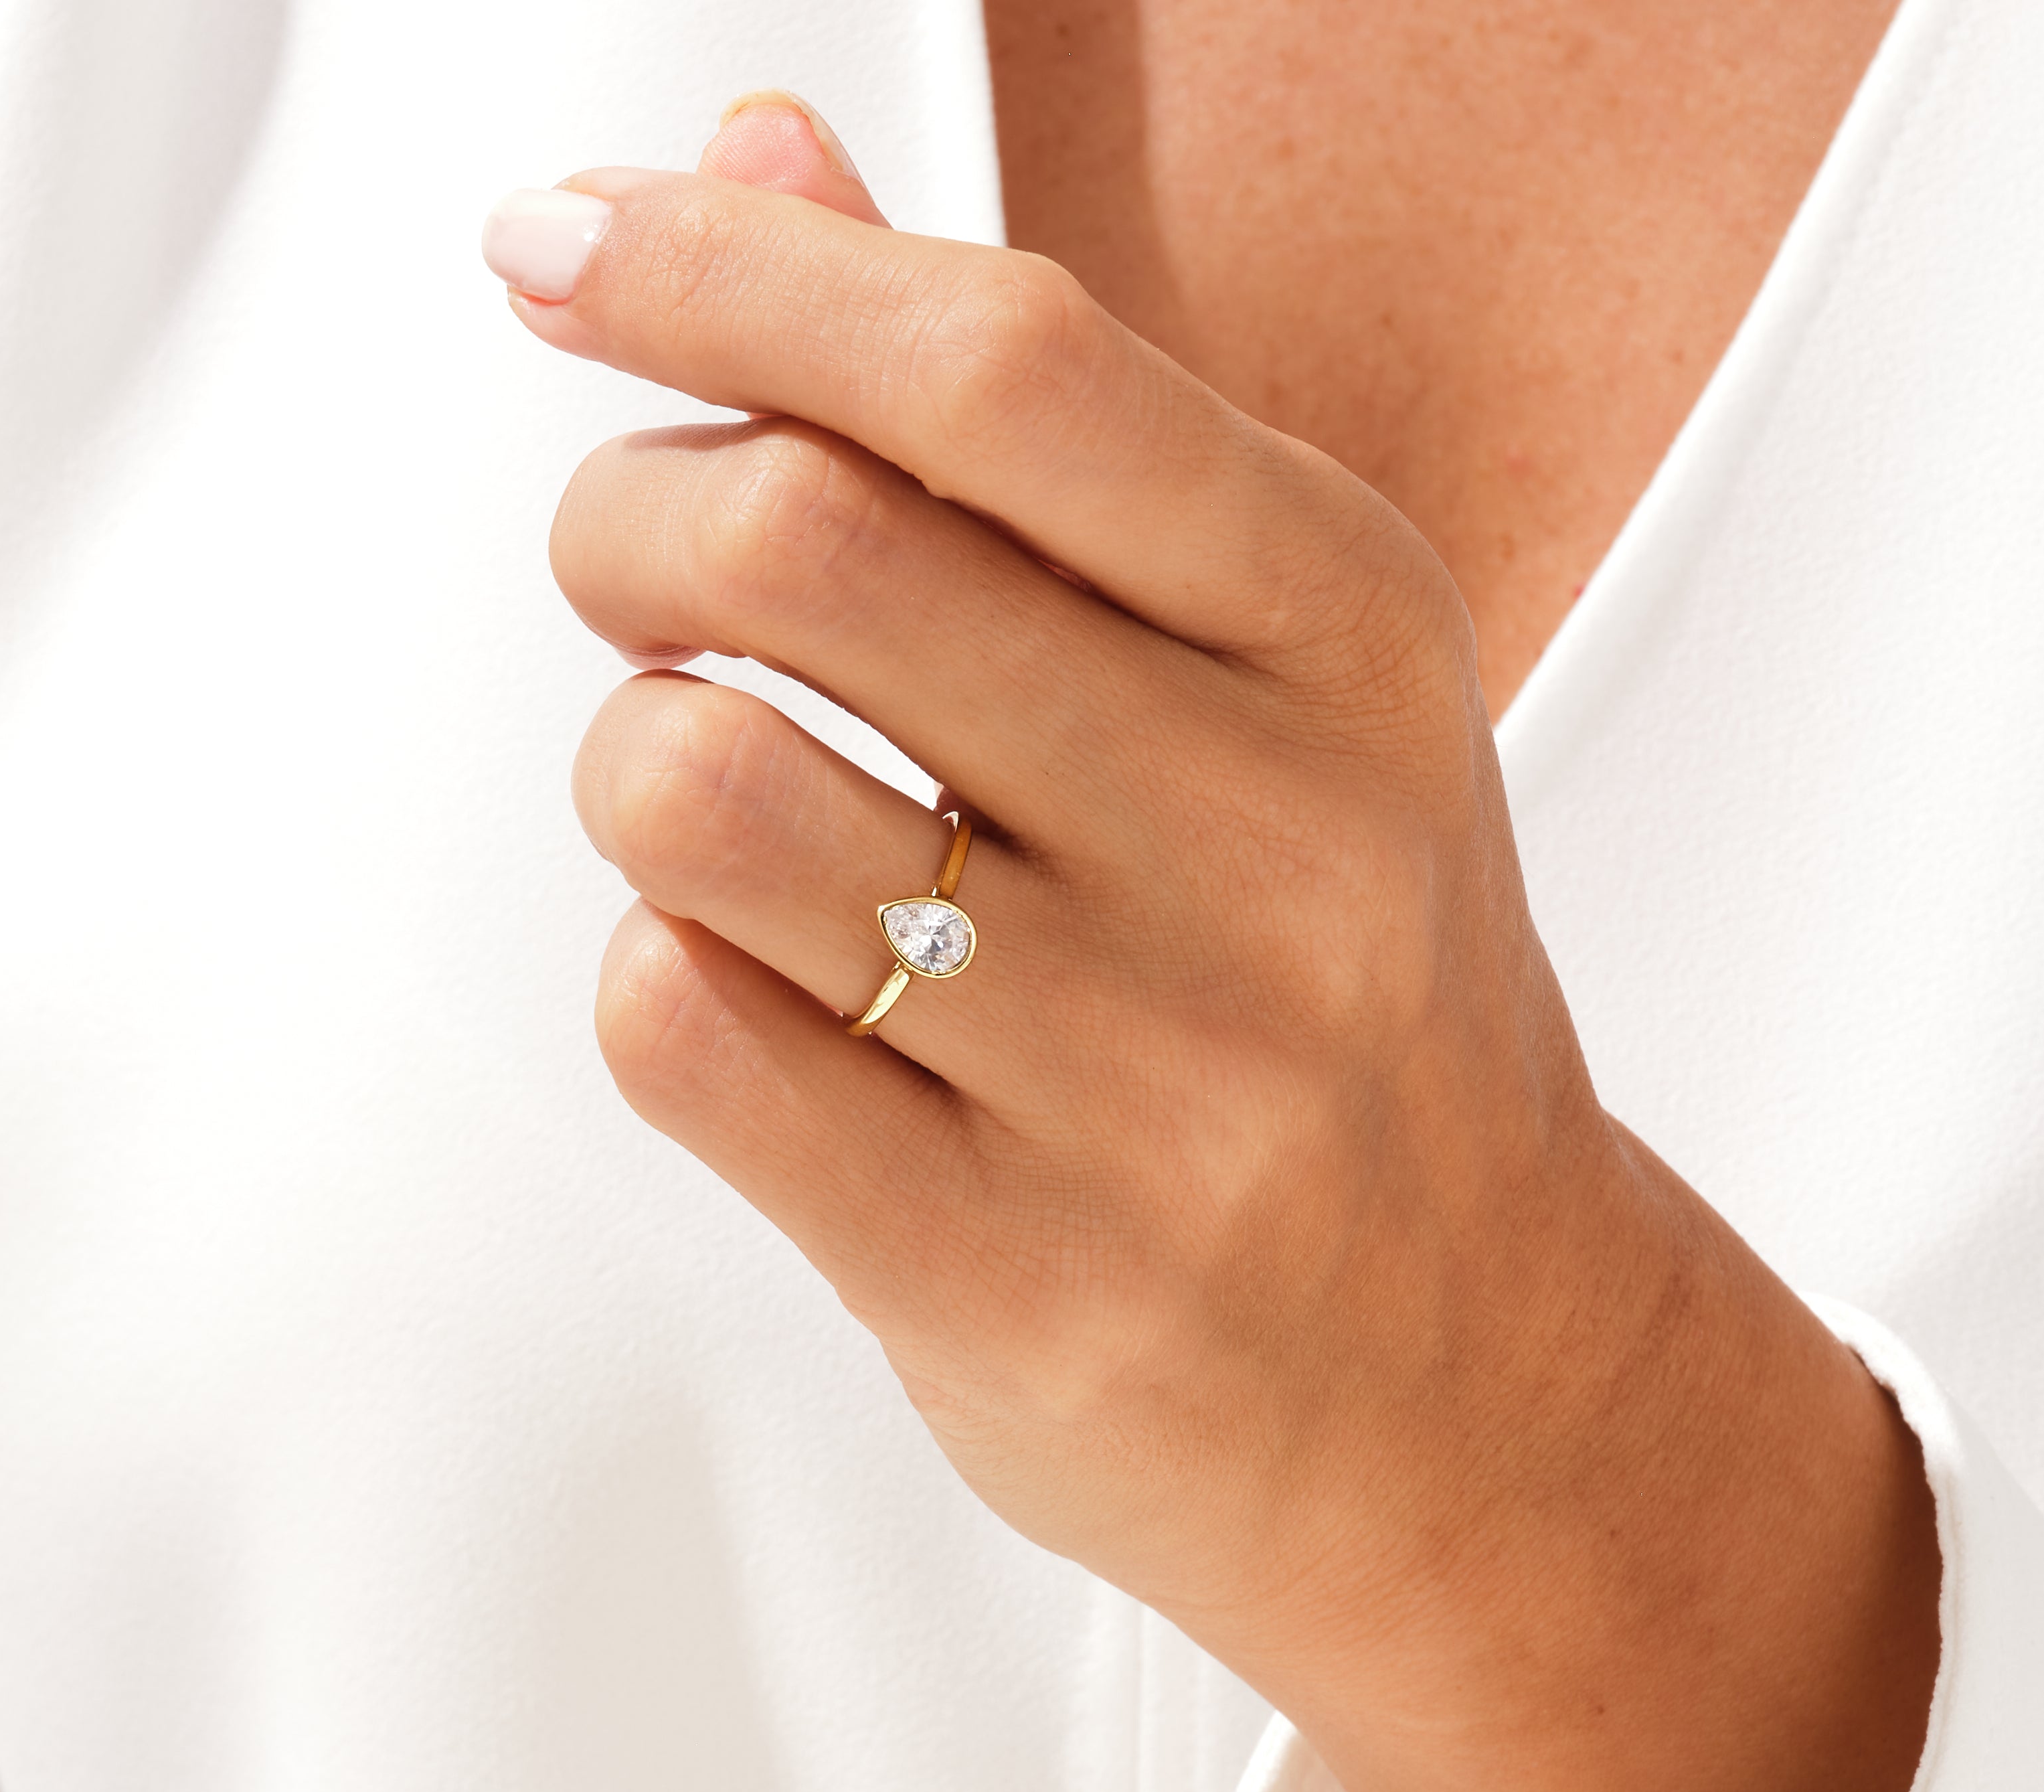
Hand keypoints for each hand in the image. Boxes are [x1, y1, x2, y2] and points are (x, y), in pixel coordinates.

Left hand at [488, 95, 1938, 1791]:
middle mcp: (1282, 846)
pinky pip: (681, 1033)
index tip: (566, 246)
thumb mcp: (1267, 672)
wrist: (1477, 1379)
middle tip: (644, 571)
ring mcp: (1159, 1082)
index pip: (1002, 365)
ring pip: (697, 793)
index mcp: (1351, 637)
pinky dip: (666, 978)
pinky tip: (778, 999)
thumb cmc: (1350, 990)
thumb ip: (1021, 417)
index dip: (729, 273)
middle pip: (800, 546)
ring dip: (640, 765)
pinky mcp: (1014, 1274)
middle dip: (629, 520)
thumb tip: (758, 158)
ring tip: (732, 807)